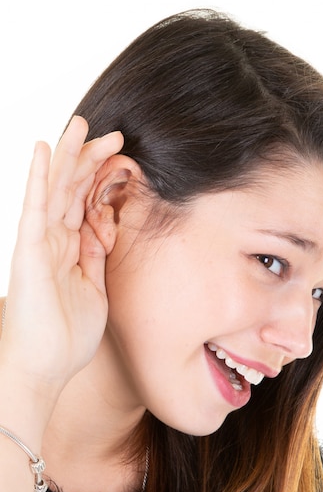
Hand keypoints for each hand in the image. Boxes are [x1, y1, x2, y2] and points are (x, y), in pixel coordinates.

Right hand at [0, 116, 123, 405]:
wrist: (44, 368)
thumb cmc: (67, 335)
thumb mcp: (94, 289)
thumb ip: (95, 258)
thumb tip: (104, 230)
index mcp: (70, 249)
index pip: (86, 203)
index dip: (103, 178)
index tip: (123, 156)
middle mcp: (54, 240)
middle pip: (73, 189)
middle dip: (92, 159)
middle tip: (114, 133)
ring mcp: (40, 243)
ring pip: (56, 189)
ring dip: (69, 155)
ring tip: (82, 124)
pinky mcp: (29, 251)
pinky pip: (35, 207)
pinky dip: (40, 177)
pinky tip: (46, 149)